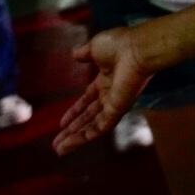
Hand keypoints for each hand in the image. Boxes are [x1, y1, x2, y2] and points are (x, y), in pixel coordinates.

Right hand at [52, 28, 152, 154]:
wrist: (137, 48)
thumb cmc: (121, 44)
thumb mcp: (95, 47)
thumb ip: (84, 54)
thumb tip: (74, 54)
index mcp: (107, 79)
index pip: (88, 99)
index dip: (75, 110)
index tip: (62, 122)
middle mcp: (111, 94)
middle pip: (89, 117)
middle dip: (73, 129)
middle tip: (57, 142)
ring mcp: (115, 104)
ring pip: (92, 127)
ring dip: (75, 138)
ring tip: (59, 149)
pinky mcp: (117, 111)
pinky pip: (98, 129)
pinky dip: (83, 138)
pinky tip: (68, 144)